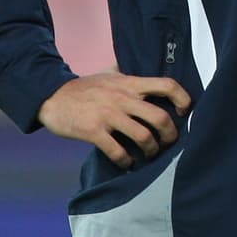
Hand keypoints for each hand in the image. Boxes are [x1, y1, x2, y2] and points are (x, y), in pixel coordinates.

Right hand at [37, 72, 192, 168]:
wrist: (51, 96)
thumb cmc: (85, 87)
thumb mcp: (110, 74)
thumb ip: (128, 75)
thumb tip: (146, 72)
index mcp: (130, 83)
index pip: (167, 85)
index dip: (183, 98)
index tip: (185, 111)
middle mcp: (123, 98)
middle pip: (160, 117)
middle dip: (170, 135)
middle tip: (168, 143)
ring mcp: (108, 115)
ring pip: (143, 136)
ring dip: (151, 151)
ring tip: (149, 155)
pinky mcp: (93, 131)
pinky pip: (118, 151)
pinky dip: (126, 161)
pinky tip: (126, 163)